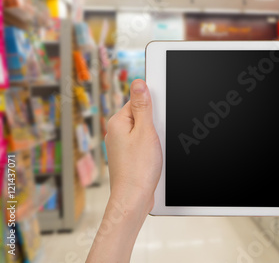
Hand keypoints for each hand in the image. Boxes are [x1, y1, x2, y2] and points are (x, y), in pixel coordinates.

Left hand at [105, 79, 161, 213]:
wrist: (134, 198)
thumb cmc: (138, 169)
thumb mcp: (145, 131)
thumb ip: (142, 106)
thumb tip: (138, 83)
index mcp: (117, 122)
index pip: (137, 101)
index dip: (153, 107)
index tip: (159, 118)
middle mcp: (116, 132)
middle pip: (141, 115)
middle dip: (154, 123)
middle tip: (157, 137)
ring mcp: (122, 145)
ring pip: (144, 131)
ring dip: (154, 137)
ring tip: (155, 150)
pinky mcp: (128, 156)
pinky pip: (143, 143)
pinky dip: (151, 147)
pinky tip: (154, 157)